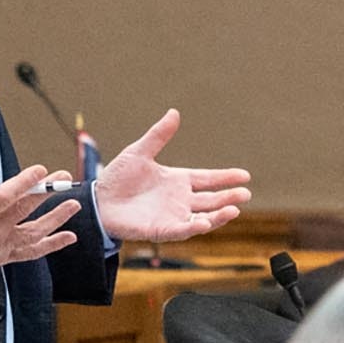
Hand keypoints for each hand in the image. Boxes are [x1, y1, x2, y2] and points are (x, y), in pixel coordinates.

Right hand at [0, 135, 82, 274]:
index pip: (3, 197)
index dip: (24, 184)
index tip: (41, 170)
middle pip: (23, 211)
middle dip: (46, 194)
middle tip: (63, 179)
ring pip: (33, 233)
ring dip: (56, 219)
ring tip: (73, 204)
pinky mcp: (3, 256)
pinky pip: (31, 252)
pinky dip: (51, 245)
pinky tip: (68, 237)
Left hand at [94, 109, 250, 241]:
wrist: (98, 201)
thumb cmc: (118, 177)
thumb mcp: (139, 152)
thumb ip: (159, 135)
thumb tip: (174, 112)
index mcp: (178, 180)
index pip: (208, 179)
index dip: (226, 177)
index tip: (245, 175)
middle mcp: (180, 199)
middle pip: (211, 199)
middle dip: (229, 197)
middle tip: (245, 194)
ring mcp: (172, 216)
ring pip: (203, 217)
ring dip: (219, 215)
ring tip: (234, 210)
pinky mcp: (161, 230)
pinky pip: (182, 230)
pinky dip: (195, 228)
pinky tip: (206, 223)